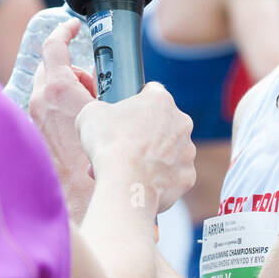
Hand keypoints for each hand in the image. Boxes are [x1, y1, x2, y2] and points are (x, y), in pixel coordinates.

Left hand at [29, 18, 97, 218]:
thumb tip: (121, 86)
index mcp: (57, 89)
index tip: (74, 26)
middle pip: (52, 69)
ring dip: (70, 92)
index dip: (65, 30)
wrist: (83, 199)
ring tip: (93, 111)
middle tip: (96, 87)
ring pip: (49, 91)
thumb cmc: (101, 160)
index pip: (53, 45)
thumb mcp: (115, 114)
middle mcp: (39, 101)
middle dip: (74, 71)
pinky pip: (47, 111)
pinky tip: (83, 129)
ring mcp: (34, 120)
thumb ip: (114, 91)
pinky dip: (63, 111)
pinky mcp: (34, 136)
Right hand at [77, 82, 195, 214]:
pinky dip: (158, 180)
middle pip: (161, 124)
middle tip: (121, 147)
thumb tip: (100, 116)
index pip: (151, 92)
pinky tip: (140, 183)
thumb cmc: (109, 145)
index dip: (135, 103)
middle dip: (143, 134)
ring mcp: (187, 151)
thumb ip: (99, 109)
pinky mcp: (187, 176)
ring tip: (126, 170)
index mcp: (162, 101)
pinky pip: (172, 176)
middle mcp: (181, 123)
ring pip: (168, 151)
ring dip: (151, 158)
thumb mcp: (90, 114)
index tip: (124, 115)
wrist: (126, 185)